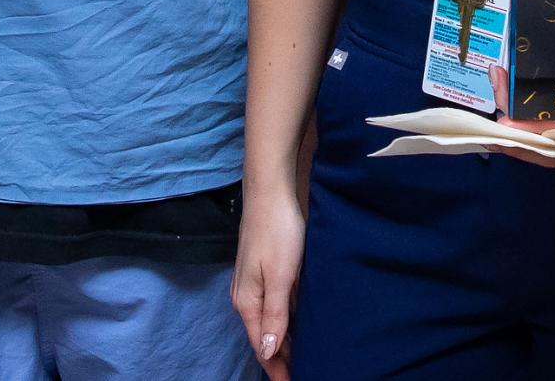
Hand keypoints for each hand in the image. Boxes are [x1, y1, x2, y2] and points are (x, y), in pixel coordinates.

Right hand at [232, 182, 304, 380]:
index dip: (277, 369)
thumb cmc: (277, 231)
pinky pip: (277, 305)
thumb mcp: (279, 276)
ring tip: (307, 356)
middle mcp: (247, 296)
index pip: (262, 346)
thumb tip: (266, 350)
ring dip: (286, 340)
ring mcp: (256, 283)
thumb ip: (274, 315)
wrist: (272, 190)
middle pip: (265, 337)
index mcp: (247, 301)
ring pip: (272, 321)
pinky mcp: (266, 270)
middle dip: (281, 358)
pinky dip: (289, 319)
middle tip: (306, 372)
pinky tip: (303, 323)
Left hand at [495, 49, 554, 166]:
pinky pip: (554, 109)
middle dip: (513, 120)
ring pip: (545, 126)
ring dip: (517, 107)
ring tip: (499, 74)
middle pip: (546, 140)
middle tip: (496, 80)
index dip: (535, 136)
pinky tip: (517, 76)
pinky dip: (531, 97)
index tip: (506, 121)